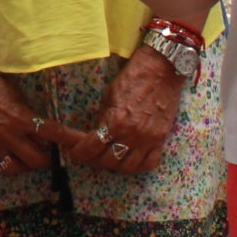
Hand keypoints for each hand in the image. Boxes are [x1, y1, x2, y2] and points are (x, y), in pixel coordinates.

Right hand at [0, 57, 89, 172]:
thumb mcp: (14, 92)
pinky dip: (6, 165)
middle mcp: (8, 135)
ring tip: (29, 158)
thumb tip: (37, 124)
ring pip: (17, 168)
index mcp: (20, 118)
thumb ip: (26, 111)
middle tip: (51, 155)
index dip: (70, 140)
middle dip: (49, 159)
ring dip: (27, 164)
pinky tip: (9, 159)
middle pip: (37, 160)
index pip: (53, 133)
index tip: (81, 144)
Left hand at [65, 45, 183, 174]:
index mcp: (116, 121)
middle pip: (107, 160)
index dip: (78, 152)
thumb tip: (95, 135)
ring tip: (106, 159)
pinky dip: (136, 166)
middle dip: (92, 160)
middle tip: (87, 155)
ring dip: (113, 165)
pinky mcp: (161, 139)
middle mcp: (132, 134)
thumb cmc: (132, 78)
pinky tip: (128, 161)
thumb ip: (102, 119)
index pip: (91, 147)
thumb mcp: (108, 96)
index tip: (73, 151)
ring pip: (127, 167)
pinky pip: (148, 163)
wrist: (162, 70)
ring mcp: (148, 139)